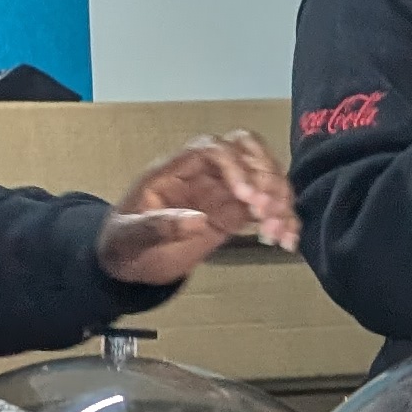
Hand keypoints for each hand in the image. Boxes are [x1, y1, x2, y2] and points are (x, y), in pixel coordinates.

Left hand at [96, 131, 297, 290]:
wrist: (128, 262)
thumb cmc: (123, 243)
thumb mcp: (130, 237)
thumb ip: (159, 226)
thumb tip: (198, 220)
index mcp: (175, 169)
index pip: (213, 149)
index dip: (235, 166)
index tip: (247, 197)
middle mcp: (203, 173)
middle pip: (247, 151)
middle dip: (265, 176)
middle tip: (269, 211)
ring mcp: (222, 190)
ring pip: (264, 175)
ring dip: (280, 198)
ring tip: (280, 231)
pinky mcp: (235, 212)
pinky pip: (268, 205)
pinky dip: (283, 219)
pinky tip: (287, 240)